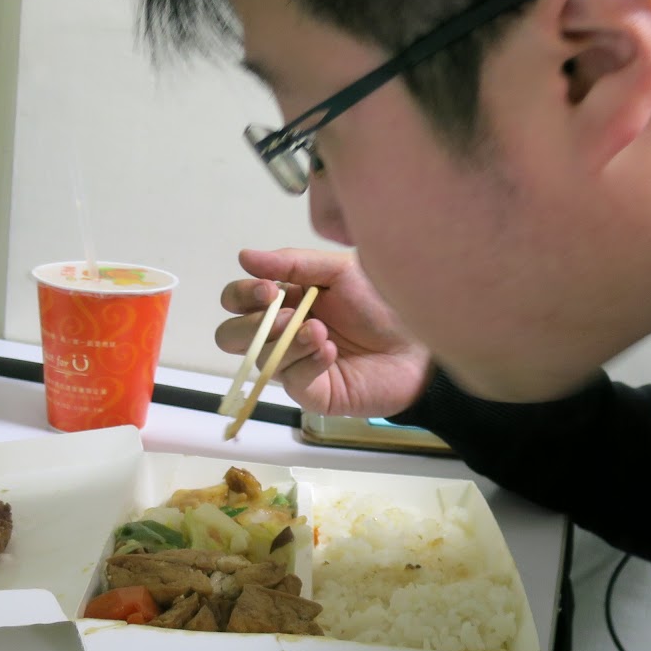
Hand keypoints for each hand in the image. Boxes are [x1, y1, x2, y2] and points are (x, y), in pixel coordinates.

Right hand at [216, 247, 431, 416]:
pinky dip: (308, 361)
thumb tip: (244, 256)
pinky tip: (331, 352)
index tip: (268, 290)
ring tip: (320, 331)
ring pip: (259, 359)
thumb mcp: (339, 270)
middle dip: (251, 325)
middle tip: (287, 314)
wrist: (419, 344)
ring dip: (286, 341)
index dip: (242, 295)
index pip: (236, 300)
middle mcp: (280, 334)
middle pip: (231, 336)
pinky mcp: (311, 394)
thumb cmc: (381, 304)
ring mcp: (293, 366)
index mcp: (283, 301)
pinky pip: (291, 380)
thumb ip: (293, 262)